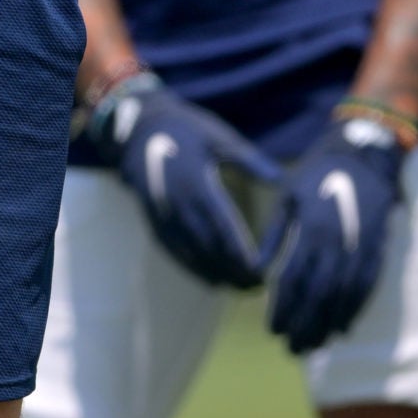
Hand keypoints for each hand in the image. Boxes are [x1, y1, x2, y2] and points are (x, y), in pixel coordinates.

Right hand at [82, 73, 283, 287]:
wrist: (138, 128)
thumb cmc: (186, 129)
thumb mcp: (219, 138)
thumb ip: (249, 160)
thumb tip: (279, 178)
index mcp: (197, 181)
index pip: (222, 224)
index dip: (239, 250)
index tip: (257, 269)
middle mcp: (178, 203)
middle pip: (207, 245)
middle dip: (231, 269)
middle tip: (255, 287)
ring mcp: (162, 213)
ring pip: (189, 252)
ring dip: (213, 273)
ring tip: (237, 288)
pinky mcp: (152, 218)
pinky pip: (172, 250)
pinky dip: (191, 268)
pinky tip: (209, 280)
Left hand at [267, 115, 407, 354]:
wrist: (365, 155)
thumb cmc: (318, 173)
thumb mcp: (287, 196)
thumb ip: (274, 234)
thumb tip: (254, 269)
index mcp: (310, 229)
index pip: (292, 280)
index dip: (282, 308)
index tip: (272, 331)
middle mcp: (336, 242)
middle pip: (318, 296)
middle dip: (304, 325)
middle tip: (291, 349)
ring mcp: (360, 247)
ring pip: (344, 296)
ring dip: (328, 325)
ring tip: (315, 346)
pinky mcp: (378, 248)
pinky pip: (367, 286)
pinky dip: (355, 310)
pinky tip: (344, 328)